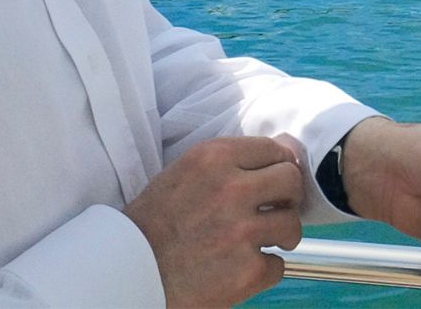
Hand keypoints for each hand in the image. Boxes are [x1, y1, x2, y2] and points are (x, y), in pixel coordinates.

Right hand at [123, 135, 304, 306]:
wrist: (128, 271)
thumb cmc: (155, 222)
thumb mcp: (185, 173)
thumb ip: (229, 163)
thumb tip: (280, 155)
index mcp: (213, 158)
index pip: (273, 149)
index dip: (278, 166)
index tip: (274, 181)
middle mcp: (231, 189)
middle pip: (291, 181)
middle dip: (287, 197)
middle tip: (274, 210)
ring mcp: (241, 232)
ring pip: (292, 225)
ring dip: (282, 235)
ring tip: (262, 241)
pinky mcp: (246, 271)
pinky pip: (278, 266)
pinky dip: (263, 270)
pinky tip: (241, 267)